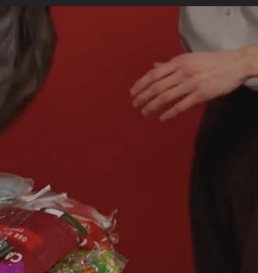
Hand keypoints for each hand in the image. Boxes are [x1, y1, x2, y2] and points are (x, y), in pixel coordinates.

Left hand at [131, 48, 257, 119]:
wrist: (236, 64)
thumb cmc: (211, 61)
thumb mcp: (189, 58)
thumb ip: (171, 64)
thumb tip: (154, 67)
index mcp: (179, 62)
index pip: (154, 74)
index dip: (140, 84)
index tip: (132, 93)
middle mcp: (183, 72)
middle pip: (157, 87)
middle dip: (143, 97)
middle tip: (135, 105)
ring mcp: (192, 83)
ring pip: (166, 97)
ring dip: (152, 106)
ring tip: (144, 112)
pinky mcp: (201, 94)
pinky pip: (181, 105)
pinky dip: (170, 112)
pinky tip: (162, 117)